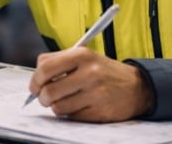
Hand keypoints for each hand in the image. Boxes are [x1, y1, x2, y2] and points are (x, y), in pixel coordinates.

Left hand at [28, 47, 153, 121]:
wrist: (136, 87)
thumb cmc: (103, 71)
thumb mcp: (84, 57)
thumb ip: (58, 62)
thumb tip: (35, 79)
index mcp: (82, 55)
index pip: (45, 68)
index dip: (35, 80)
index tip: (35, 86)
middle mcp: (90, 72)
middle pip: (49, 91)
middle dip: (42, 98)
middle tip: (46, 98)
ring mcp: (96, 93)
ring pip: (58, 107)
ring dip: (56, 107)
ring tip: (64, 101)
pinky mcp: (100, 111)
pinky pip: (72, 117)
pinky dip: (70, 114)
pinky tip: (78, 106)